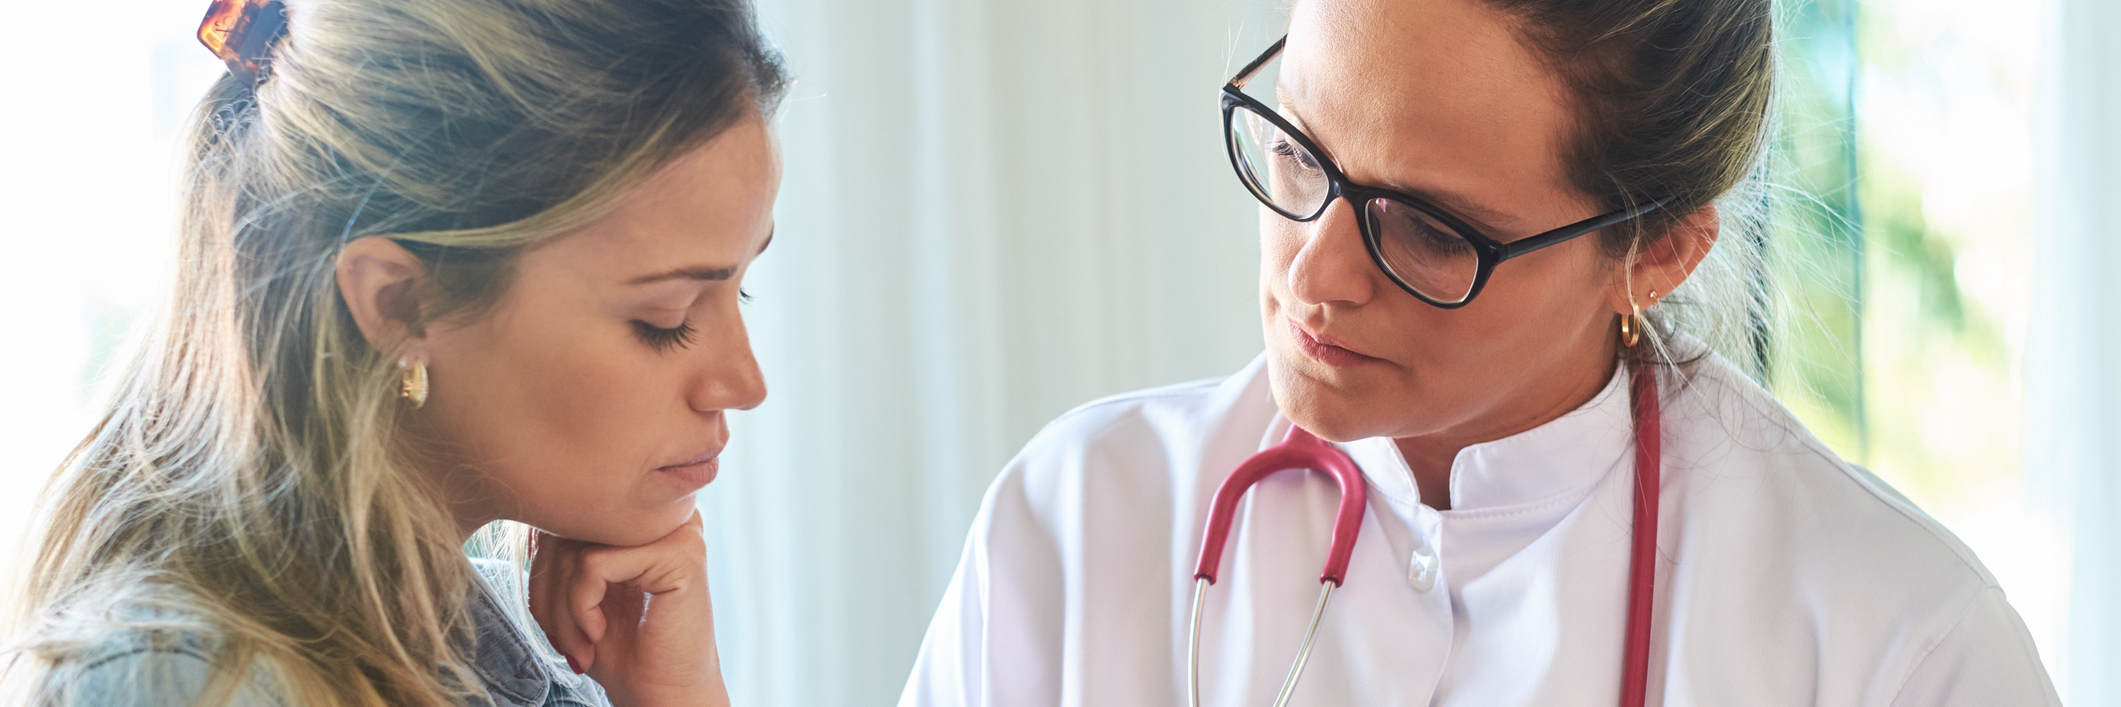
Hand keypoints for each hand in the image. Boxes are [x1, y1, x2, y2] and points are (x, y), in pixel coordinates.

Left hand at [529, 511, 729, 706]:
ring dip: (562, 607)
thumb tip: (523, 520)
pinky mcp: (679, 553)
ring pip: (576, 547)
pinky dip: (579, 606)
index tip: (552, 621)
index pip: (567, 517)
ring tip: (579, 643)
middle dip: (548, 592)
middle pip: (569, 528)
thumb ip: (562, 550)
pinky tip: (597, 633)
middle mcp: (662, 514)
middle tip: (562, 639)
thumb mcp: (580, 592)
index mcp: (641, 518)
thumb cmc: (625, 652)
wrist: (665, 698)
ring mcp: (676, 530)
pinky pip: (593, 563)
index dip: (543, 570)